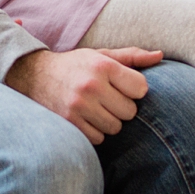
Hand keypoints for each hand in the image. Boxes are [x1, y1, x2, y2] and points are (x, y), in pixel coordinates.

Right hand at [5, 47, 160, 143]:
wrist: (34, 75)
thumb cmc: (76, 65)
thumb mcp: (101, 55)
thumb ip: (131, 57)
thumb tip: (160, 56)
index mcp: (103, 66)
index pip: (141, 88)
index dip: (135, 89)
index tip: (123, 86)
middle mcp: (91, 85)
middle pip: (130, 111)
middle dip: (122, 107)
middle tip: (108, 98)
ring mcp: (79, 106)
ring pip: (115, 127)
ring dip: (110, 121)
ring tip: (96, 108)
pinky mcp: (69, 123)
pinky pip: (99, 138)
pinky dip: (96, 131)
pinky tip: (86, 118)